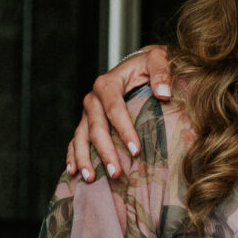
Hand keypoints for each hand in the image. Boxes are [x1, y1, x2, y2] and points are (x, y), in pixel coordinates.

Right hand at [63, 46, 175, 181]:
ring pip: (81, 137)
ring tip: (91, 178)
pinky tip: (73, 173)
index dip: (124, 130)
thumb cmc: (148, 65)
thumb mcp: (157, 59)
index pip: (114, 108)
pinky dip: (72, 156)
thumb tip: (164, 95)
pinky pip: (75, 140)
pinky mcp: (86, 123)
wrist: (136, 65)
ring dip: (84, 158)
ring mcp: (87, 113)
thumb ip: (161, 72)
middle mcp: (93, 99)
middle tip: (117, 173)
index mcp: (108, 83)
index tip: (136, 150)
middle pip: (96, 127)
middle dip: (105, 151)